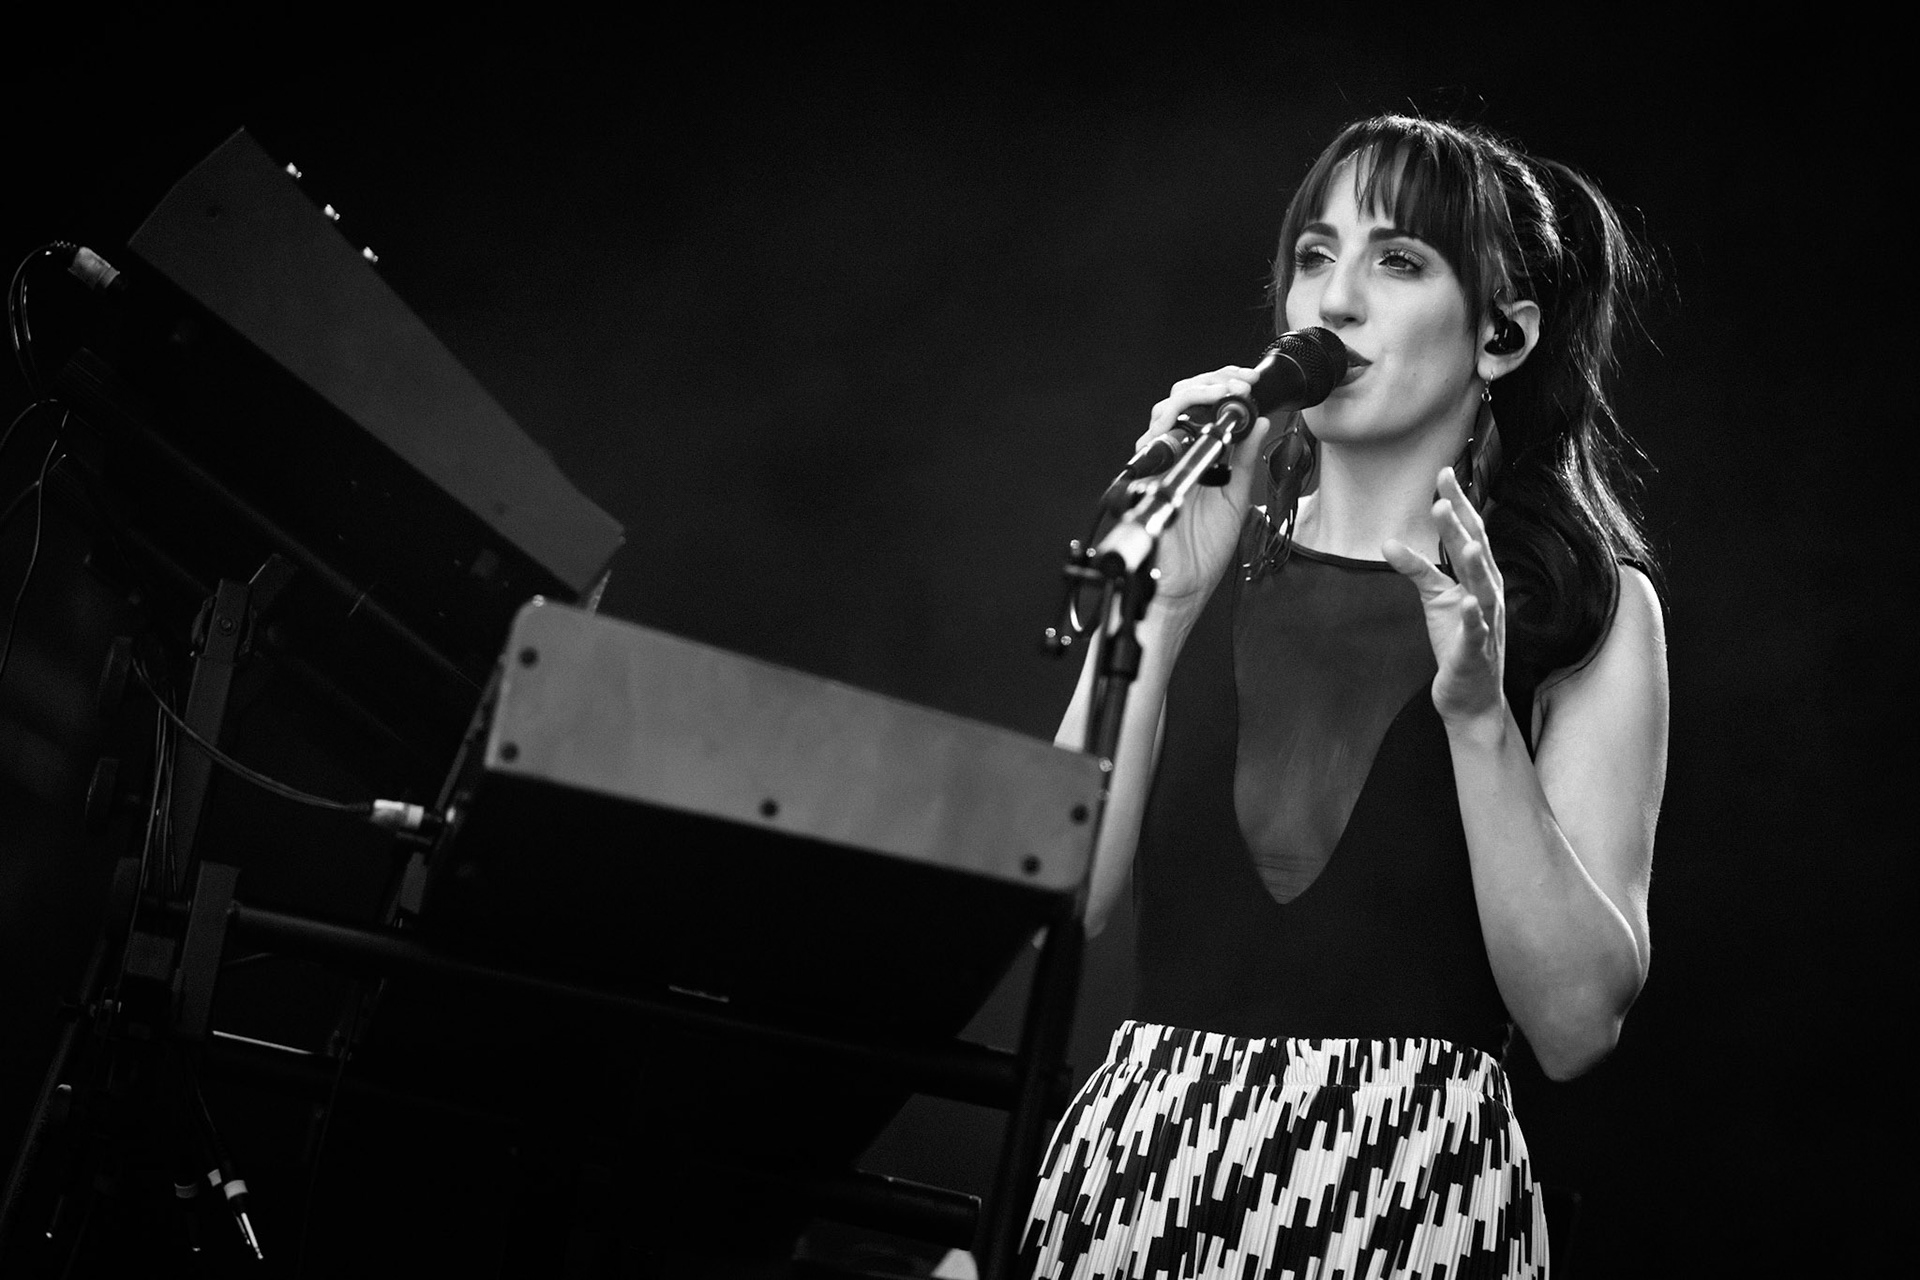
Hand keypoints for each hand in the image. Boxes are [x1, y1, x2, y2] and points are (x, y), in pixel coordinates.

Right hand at [1127, 368, 1272, 610]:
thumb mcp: (1236, 497)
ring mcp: (1160, 463)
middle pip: (1183, 400)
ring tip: (1226, 391)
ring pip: (1166, 410)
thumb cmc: (1202, 551)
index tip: (1250, 383)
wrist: (1183, 586)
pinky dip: (1179, 420)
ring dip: (1198, 393)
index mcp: (1198, 459)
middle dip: (1214, 382)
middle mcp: (1176, 456)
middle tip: (1241, 381)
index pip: (1205, 409)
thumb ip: (1245, 460)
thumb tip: (1259, 422)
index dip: (1225, 389)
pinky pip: (1156, 438)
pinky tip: (1205, 415)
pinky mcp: (1148, 476)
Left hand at [1382, 468, 1506, 725]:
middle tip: (1445, 493)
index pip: (1470, 534)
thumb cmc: (1456, 641)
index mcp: (1478, 580)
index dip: (1458, 505)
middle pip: (1478, 554)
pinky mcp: (1476, 653)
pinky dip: (1474, 618)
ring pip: (1484, 590)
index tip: (1444, 474)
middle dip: (1463, 524)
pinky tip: (1467, 602)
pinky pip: (1477, 633)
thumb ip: (1417, 569)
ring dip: (1476, 566)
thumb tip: (1389, 542)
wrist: (1471, 696)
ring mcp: (1486, 625)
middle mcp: (1487, 596)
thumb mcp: (1435, 599)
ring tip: (1467, 541)